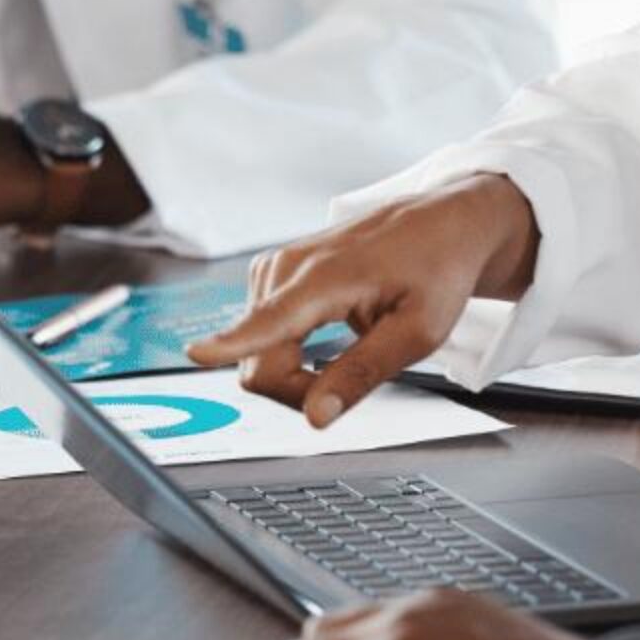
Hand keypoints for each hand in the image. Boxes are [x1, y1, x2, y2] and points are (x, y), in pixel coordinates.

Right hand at [187, 173, 538, 427]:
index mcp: (325, 277)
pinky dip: (285, 349)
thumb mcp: (418, 333)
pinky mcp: (274, 273)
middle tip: (347, 387)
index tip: (196, 354)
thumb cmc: (437, 270)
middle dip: (293, 389)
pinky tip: (322, 340)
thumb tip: (315, 416)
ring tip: (344, 354)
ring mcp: (276, 267)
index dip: (230, 346)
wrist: (443, 223)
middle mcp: (288, 267)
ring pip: (254, 350)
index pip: (267, 321)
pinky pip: (259, 333)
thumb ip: (361, 375)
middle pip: (257, 359)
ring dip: (291, 370)